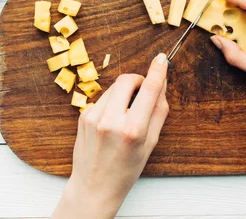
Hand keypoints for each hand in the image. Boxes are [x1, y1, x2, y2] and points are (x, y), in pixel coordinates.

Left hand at [52, 53, 168, 218]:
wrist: (94, 186)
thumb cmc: (126, 169)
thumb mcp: (150, 143)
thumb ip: (158, 112)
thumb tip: (162, 85)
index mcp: (133, 129)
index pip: (148, 89)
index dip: (157, 71)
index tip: (161, 59)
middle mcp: (111, 120)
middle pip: (126, 80)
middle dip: (137, 80)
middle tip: (143, 91)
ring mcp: (94, 117)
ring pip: (113, 88)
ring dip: (124, 93)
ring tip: (126, 114)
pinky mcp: (83, 116)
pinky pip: (102, 99)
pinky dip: (111, 103)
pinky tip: (111, 122)